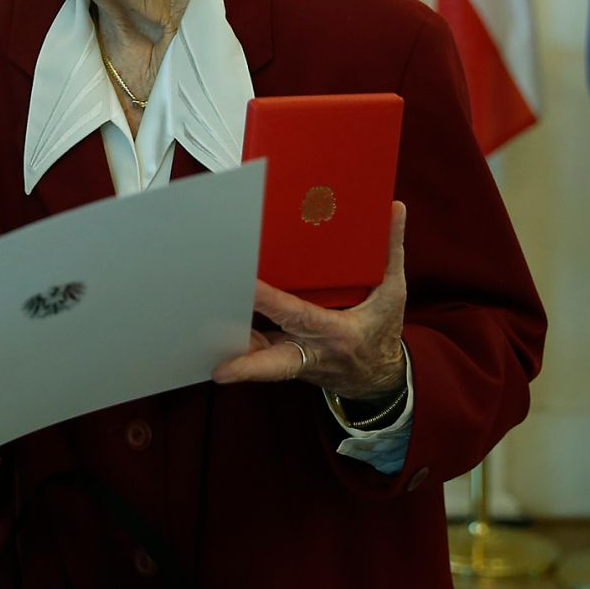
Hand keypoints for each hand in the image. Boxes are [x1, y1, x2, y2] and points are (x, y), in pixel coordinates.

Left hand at [212, 201, 408, 402]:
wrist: (378, 380)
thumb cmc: (382, 331)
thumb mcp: (393, 293)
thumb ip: (391, 250)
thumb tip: (394, 209)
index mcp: (337, 332)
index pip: (298, 314)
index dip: (270, 301)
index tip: (246, 285)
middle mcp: (311, 351)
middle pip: (273, 359)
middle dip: (245, 360)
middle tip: (215, 360)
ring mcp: (295, 362)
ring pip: (258, 362)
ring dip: (231, 351)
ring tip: (195, 336)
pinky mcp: (283, 364)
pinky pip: (255, 358)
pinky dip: (235, 347)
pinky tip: (208, 331)